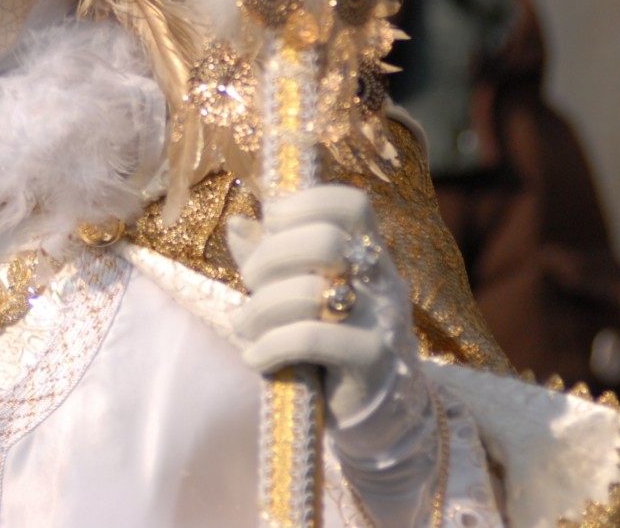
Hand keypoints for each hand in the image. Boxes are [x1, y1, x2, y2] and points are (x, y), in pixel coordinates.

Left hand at [227, 183, 411, 426]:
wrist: (379, 416)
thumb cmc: (329, 344)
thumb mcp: (299, 294)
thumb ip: (271, 257)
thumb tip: (238, 223)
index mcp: (368, 253)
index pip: (349, 203)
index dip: (304, 202)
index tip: (271, 222)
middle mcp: (382, 280)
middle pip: (325, 240)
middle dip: (270, 257)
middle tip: (250, 282)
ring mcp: (381, 319)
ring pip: (308, 292)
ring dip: (258, 309)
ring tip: (244, 327)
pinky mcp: (372, 360)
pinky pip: (309, 339)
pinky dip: (268, 346)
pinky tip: (255, 358)